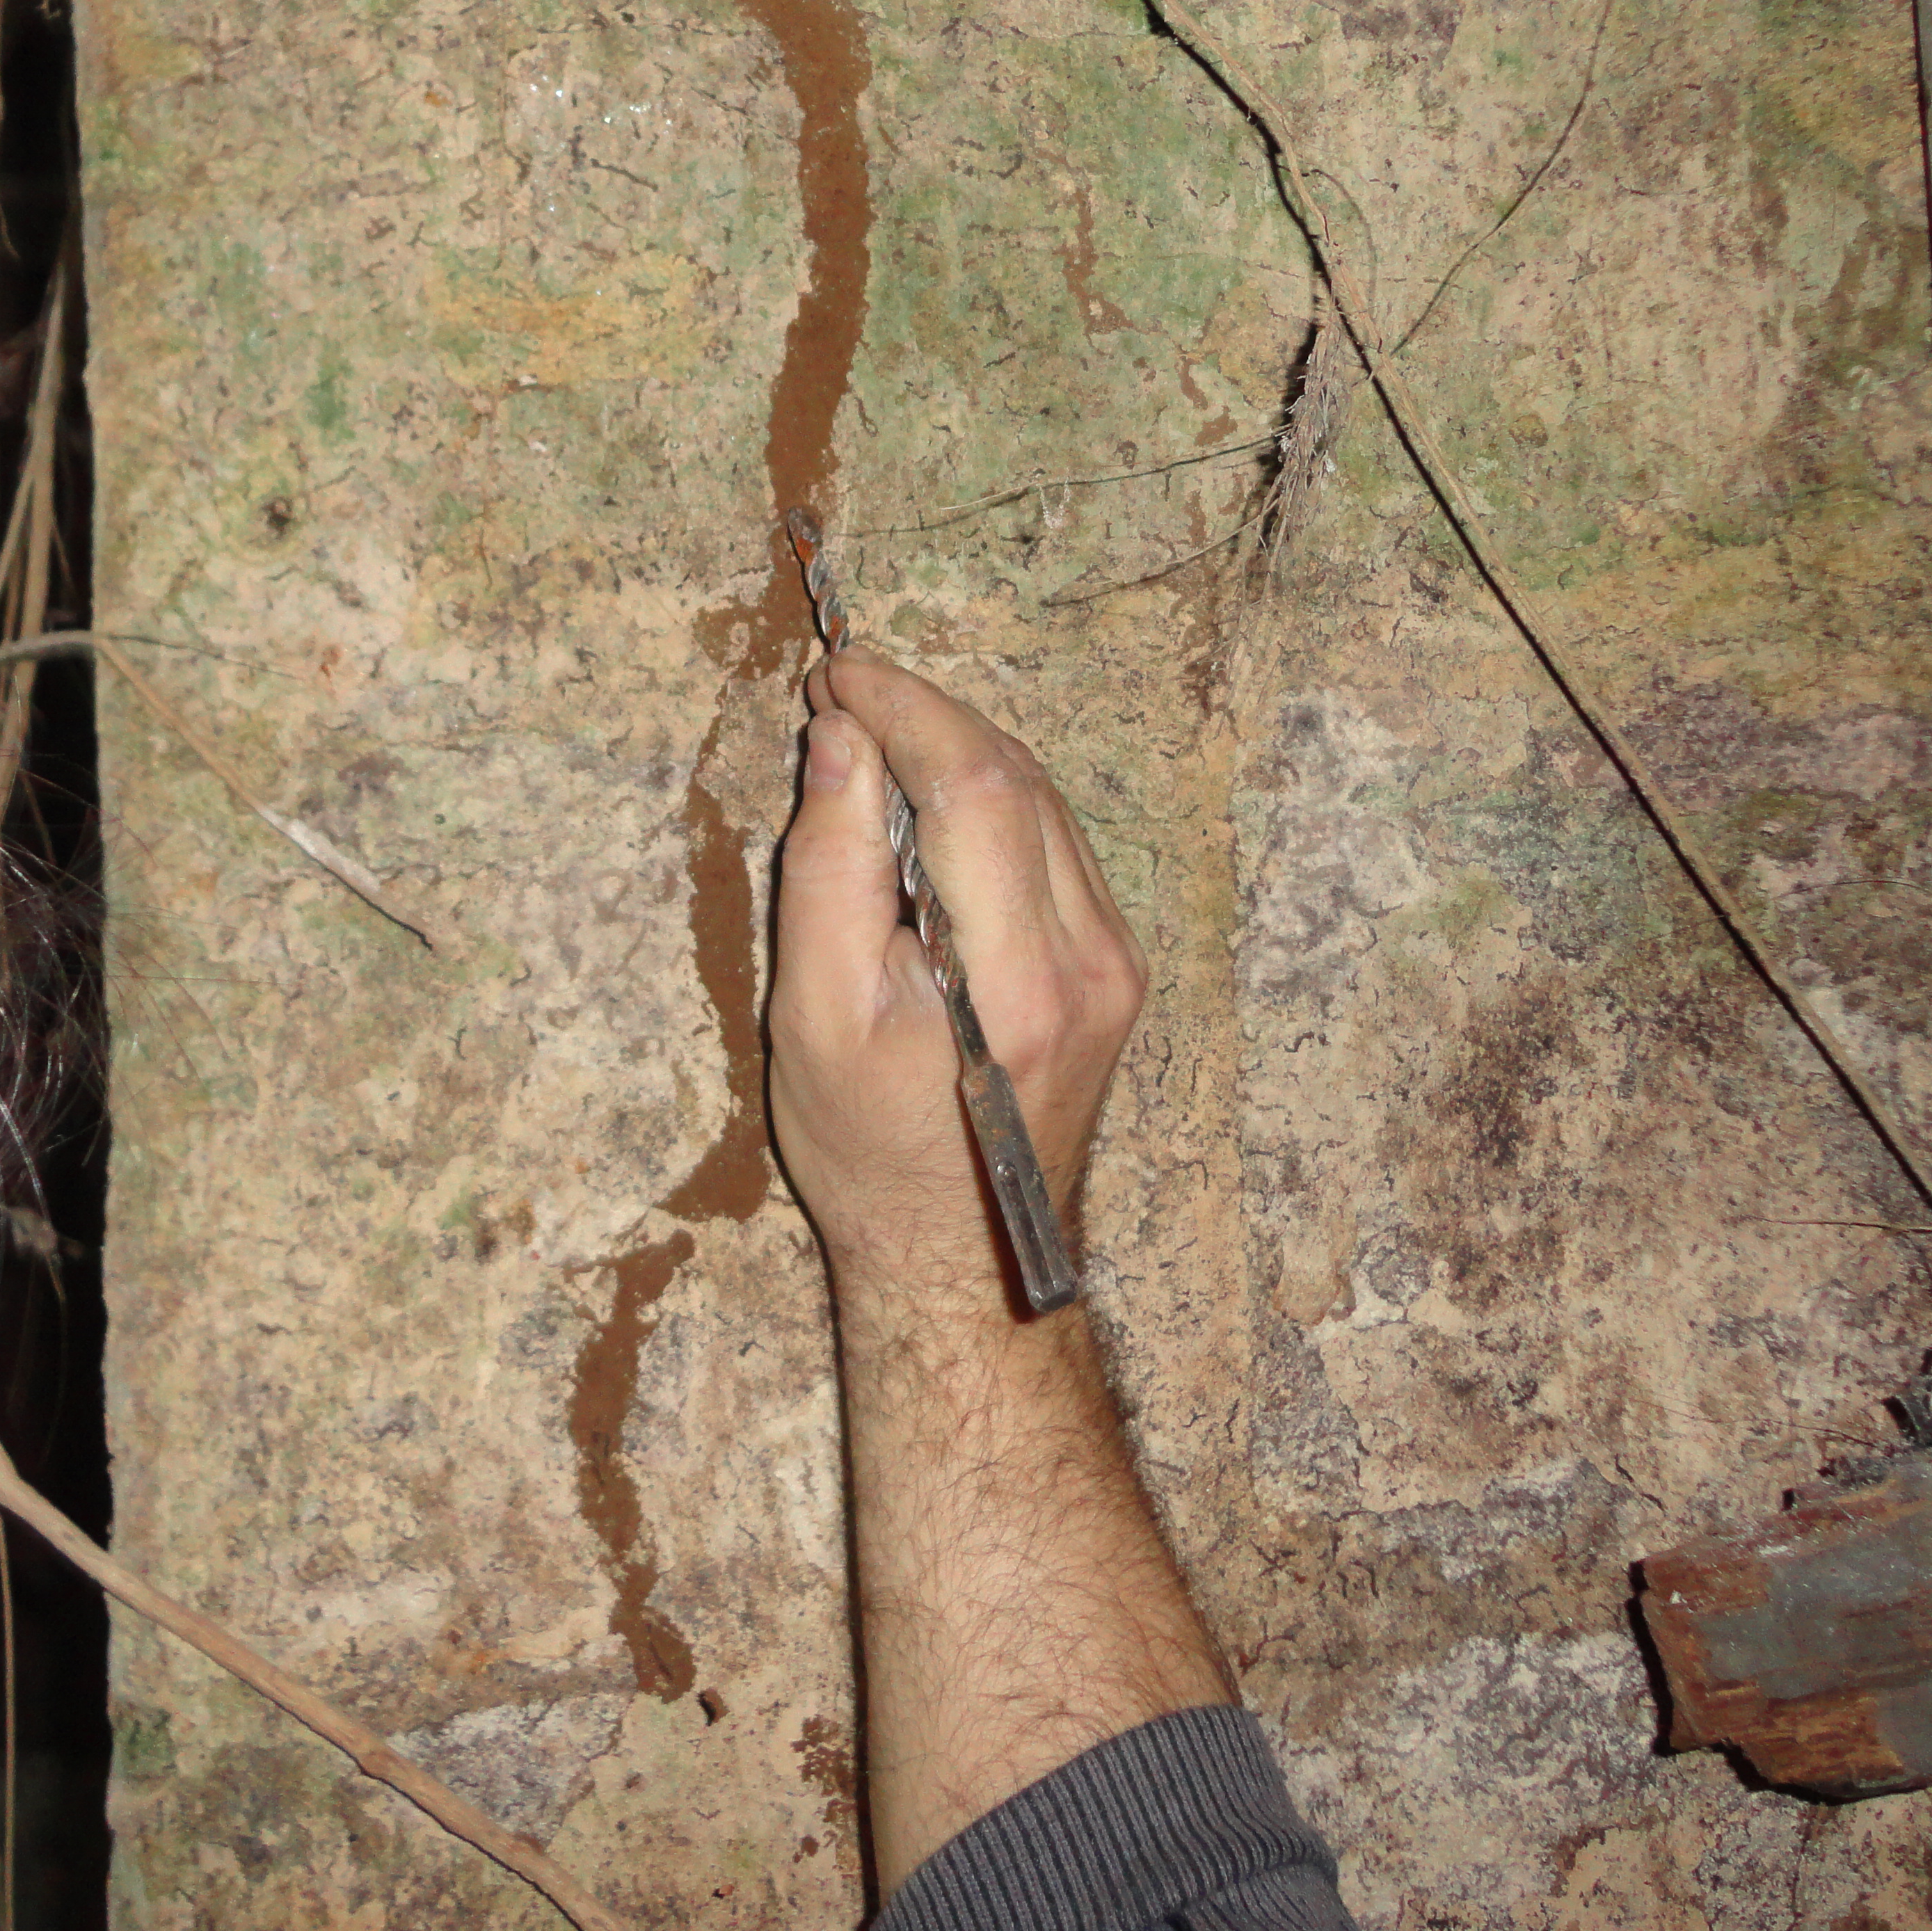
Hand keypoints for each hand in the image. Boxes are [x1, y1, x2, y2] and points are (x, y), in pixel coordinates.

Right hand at [767, 648, 1146, 1315]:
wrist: (959, 1257)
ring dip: (958, 752)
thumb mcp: (814, 1015)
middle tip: (843, 697)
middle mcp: (1093, 960)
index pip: (976, 783)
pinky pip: (1053, 844)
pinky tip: (927, 803)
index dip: (905, 708)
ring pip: (1042, 801)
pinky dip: (988, 801)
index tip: (837, 674)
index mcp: (1019, 980)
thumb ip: (830, 870)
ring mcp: (1118, 963)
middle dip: (927, 717)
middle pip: (1017, 778)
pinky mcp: (1116, 967)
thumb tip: (841, 740)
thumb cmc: (867, 1149)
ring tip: (872, 739)